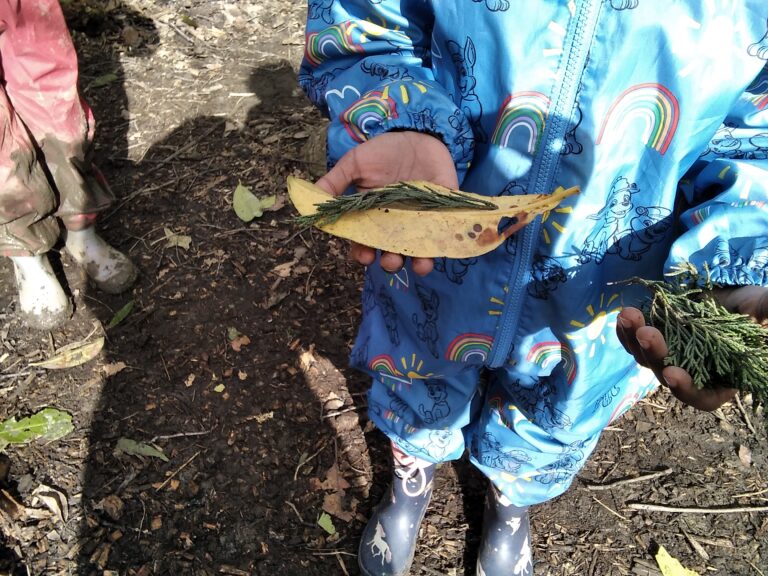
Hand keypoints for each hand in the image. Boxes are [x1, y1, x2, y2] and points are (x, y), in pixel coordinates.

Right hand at [314, 131, 458, 275]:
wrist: (419, 133)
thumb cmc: (384, 150)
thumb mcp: (356, 162)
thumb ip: (336, 181)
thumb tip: (310, 203)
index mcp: (373, 216)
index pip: (365, 243)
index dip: (363, 253)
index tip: (364, 256)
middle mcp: (396, 224)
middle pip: (392, 253)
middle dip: (391, 262)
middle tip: (391, 260)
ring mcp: (420, 221)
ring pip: (420, 252)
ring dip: (420, 264)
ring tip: (420, 265)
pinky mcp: (443, 214)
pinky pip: (444, 235)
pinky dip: (443, 245)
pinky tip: (440, 248)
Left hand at [616, 286, 766, 410]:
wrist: (731, 297)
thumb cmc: (756, 311)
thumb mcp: (764, 311)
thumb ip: (766, 313)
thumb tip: (766, 316)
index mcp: (723, 381)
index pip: (701, 397)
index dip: (686, 389)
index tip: (674, 374)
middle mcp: (693, 374)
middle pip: (667, 374)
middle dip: (655, 354)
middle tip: (647, 332)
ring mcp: (672, 358)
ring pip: (647, 358)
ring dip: (634, 339)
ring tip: (629, 315)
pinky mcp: (658, 341)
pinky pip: (636, 343)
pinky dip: (627, 333)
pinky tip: (622, 317)